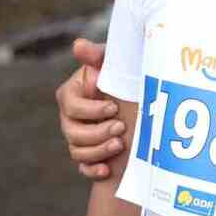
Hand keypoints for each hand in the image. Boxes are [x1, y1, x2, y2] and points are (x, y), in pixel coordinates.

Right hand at [55, 39, 120, 179]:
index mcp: (73, 93)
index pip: (71, 106)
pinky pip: (83, 168)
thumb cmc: (126, 77)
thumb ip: (97, 56)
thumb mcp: (115, 64)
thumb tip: (78, 45)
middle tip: (121, 127)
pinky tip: (107, 169)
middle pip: (72, 132)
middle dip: (97, 132)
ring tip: (121, 143)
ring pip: (78, 151)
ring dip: (99, 150)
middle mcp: (71, 117)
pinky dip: (93, 170)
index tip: (113, 107)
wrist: (144, 100)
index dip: (91, 110)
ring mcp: (79, 137)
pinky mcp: (91, 155)